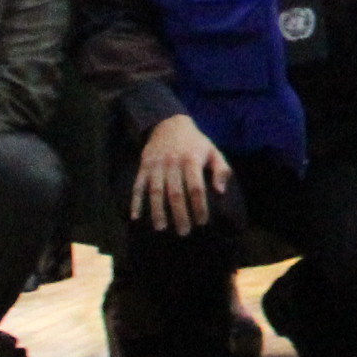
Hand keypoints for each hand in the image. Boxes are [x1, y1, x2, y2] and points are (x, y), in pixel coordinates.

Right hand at [131, 113, 233, 234]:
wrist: (169, 124)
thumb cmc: (195, 143)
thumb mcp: (213, 151)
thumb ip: (221, 170)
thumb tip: (221, 192)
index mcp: (192, 159)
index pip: (196, 188)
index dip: (199, 206)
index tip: (202, 222)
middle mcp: (173, 163)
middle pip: (175, 193)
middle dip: (179, 214)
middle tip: (184, 232)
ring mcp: (156, 165)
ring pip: (155, 191)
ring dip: (157, 211)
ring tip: (161, 228)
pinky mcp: (144, 166)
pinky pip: (138, 185)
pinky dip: (135, 201)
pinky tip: (135, 217)